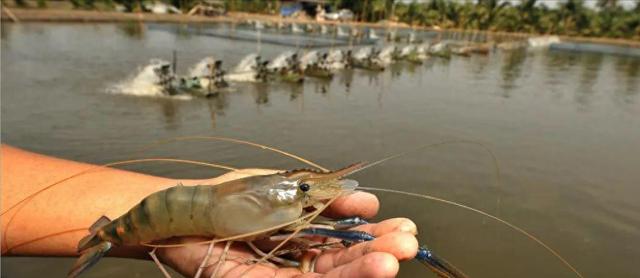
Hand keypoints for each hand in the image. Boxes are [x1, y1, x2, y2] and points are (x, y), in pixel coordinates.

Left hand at [157, 169, 418, 277]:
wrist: (181, 209)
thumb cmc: (229, 196)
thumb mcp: (283, 189)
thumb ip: (323, 197)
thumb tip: (368, 200)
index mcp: (305, 237)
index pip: (347, 242)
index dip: (375, 236)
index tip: (404, 227)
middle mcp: (297, 262)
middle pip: (343, 262)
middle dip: (376, 253)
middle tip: (407, 243)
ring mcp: (280, 276)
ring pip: (327, 277)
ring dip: (360, 270)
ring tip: (390, 261)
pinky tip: (358, 271)